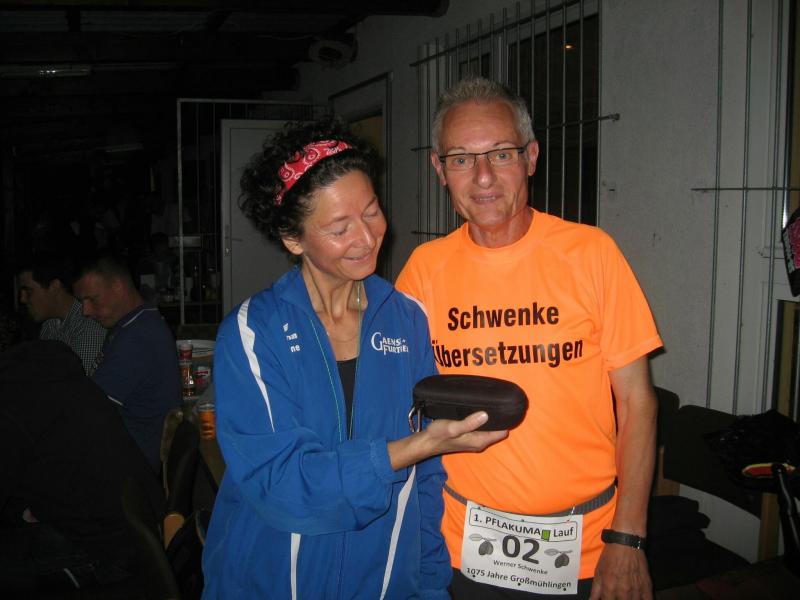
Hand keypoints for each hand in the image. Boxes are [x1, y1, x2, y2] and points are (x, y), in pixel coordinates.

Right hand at [388, 411, 506, 469]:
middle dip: (498, 418)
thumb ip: (469, 423)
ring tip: (489, 404)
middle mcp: (480, 442)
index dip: (505, 421)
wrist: (426, 442)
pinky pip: (481, 428)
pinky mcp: (469, 436)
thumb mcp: (453, 428)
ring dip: (490, 419)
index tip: (504, 408)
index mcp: (479, 441)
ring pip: (489, 429)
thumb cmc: (438, 435)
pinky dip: (482, 420)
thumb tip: (486, 415)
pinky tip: (478, 411)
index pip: (502, 432)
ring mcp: (474, 440)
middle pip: (497, 430)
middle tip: (496, 402)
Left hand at [590, 543, 651, 599]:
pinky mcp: (647, 586)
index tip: (610, 598)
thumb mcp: (598, 572)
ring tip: (627, 596)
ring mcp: (636, 590)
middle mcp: (623, 592)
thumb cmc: (610, 556)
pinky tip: (639, 598)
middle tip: (618, 596)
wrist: (626, 543)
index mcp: (609, 588)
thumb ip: (595, 590)